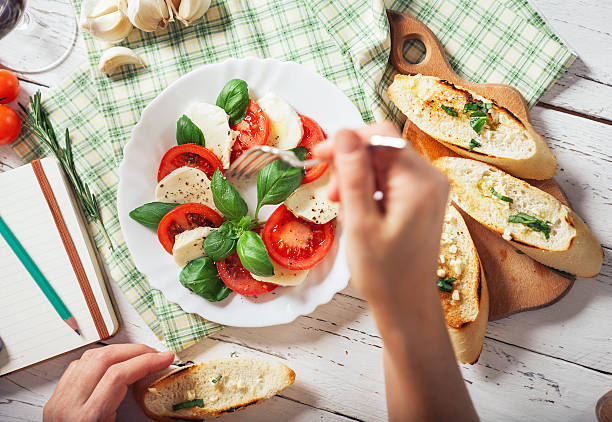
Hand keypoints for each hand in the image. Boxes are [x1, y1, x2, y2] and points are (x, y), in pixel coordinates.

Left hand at [43, 344, 173, 421]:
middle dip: (135, 351)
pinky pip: (76, 368)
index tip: (165, 359)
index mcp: (88, 419)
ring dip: (118, 352)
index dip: (146, 361)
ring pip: (88, 358)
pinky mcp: (54, 401)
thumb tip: (173, 409)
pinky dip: (98, 360)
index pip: (119, 375)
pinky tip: (112, 365)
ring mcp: (58, 402)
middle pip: (104, 359)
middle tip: (155, 355)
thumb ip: (142, 419)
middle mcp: (68, 406)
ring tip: (137, 357)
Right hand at [313, 122, 448, 310]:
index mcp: (419, 182)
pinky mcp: (422, 200)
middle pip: (382, 148)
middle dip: (351, 165)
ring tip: (345, 210)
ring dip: (357, 180)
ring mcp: (428, 190)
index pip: (381, 137)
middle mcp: (430, 179)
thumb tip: (344, 134)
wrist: (407, 306)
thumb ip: (353, 176)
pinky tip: (358, 213)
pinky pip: (390, 180)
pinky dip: (369, 190)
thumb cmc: (385, 274)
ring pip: (383, 164)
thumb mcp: (361, 223)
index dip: (347, 140)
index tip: (319, 155)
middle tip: (331, 194)